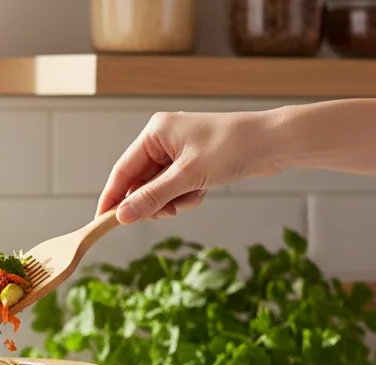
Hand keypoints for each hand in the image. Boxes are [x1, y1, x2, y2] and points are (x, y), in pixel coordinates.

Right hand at [97, 109, 284, 224]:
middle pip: (140, 183)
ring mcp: (179, 152)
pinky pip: (177, 189)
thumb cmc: (232, 147)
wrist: (273, 143)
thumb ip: (152, 198)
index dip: (112, 198)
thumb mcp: (187, 177)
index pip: (122, 170)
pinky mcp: (194, 163)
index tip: (101, 221)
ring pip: (160, 190)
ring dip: (174, 201)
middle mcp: (163, 139)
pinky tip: (203, 192)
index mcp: (155, 132)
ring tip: (193, 197)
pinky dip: (187, 197)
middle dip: (153, 202)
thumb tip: (122, 216)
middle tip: (165, 213)